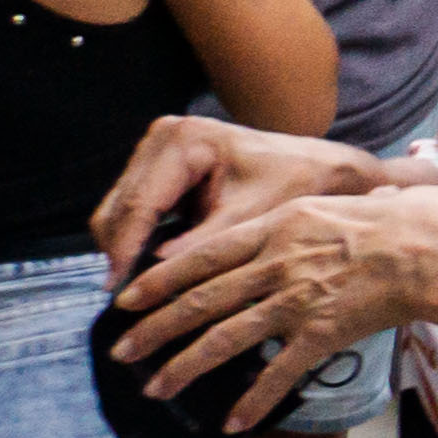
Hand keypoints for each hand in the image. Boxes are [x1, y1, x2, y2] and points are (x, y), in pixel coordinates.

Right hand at [92, 112, 394, 281]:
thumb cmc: (297, 184)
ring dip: (125, 249)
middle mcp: (164, 137)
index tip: (117, 291)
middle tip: (127, 301)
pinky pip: (133, 211)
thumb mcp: (253, 217)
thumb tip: (152, 276)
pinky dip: (137, 241)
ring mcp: (157, 150)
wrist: (320, 166)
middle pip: (120, 207)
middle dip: (120, 253)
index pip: (141, 203)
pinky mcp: (159, 168)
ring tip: (139, 292)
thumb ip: (203, 243)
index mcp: (186, 140)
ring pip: (119, 212)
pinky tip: (150, 272)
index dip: (125, 250)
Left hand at [114, 182, 437, 431]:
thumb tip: (333, 207)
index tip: (128, 298)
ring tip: (155, 389)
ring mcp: (296, 301)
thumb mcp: (352, 199)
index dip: (159, 279)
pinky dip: (253, 400)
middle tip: (121, 351)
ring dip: (184, 367)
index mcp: (279, 226)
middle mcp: (277, 264)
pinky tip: (232, 421)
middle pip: (200, 300)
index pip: (203, 256)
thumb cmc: (409, 219)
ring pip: (224, 338)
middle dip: (154, 329)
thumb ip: (325, 213)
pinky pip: (277, 373)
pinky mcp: (322, 334)